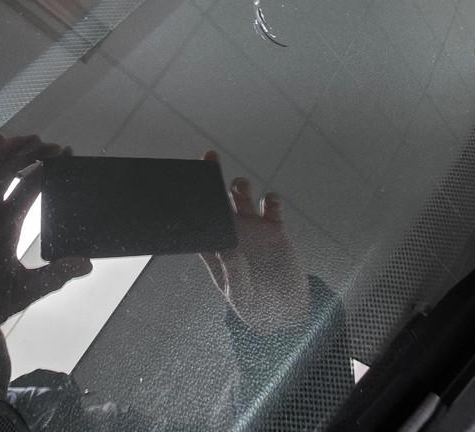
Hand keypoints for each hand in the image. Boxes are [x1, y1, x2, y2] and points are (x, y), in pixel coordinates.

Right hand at [0, 134, 91, 400]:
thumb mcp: (22, 290)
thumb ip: (53, 276)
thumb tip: (87, 263)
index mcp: (5, 226)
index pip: (29, 189)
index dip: (46, 171)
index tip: (67, 154)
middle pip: (10, 174)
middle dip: (29, 154)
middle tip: (51, 138)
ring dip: (6, 154)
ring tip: (27, 136)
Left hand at [200, 153, 308, 334]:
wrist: (287, 314)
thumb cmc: (256, 307)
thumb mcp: (241, 297)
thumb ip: (235, 274)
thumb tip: (229, 249)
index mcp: (216, 248)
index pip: (199, 220)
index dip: (192, 202)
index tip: (187, 184)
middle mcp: (232, 233)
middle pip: (217, 201)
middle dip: (212, 180)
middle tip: (209, 161)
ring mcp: (253, 229)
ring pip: (241, 197)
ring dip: (239, 186)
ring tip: (240, 186)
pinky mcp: (275, 229)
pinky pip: (272, 207)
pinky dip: (271, 199)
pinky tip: (270, 203)